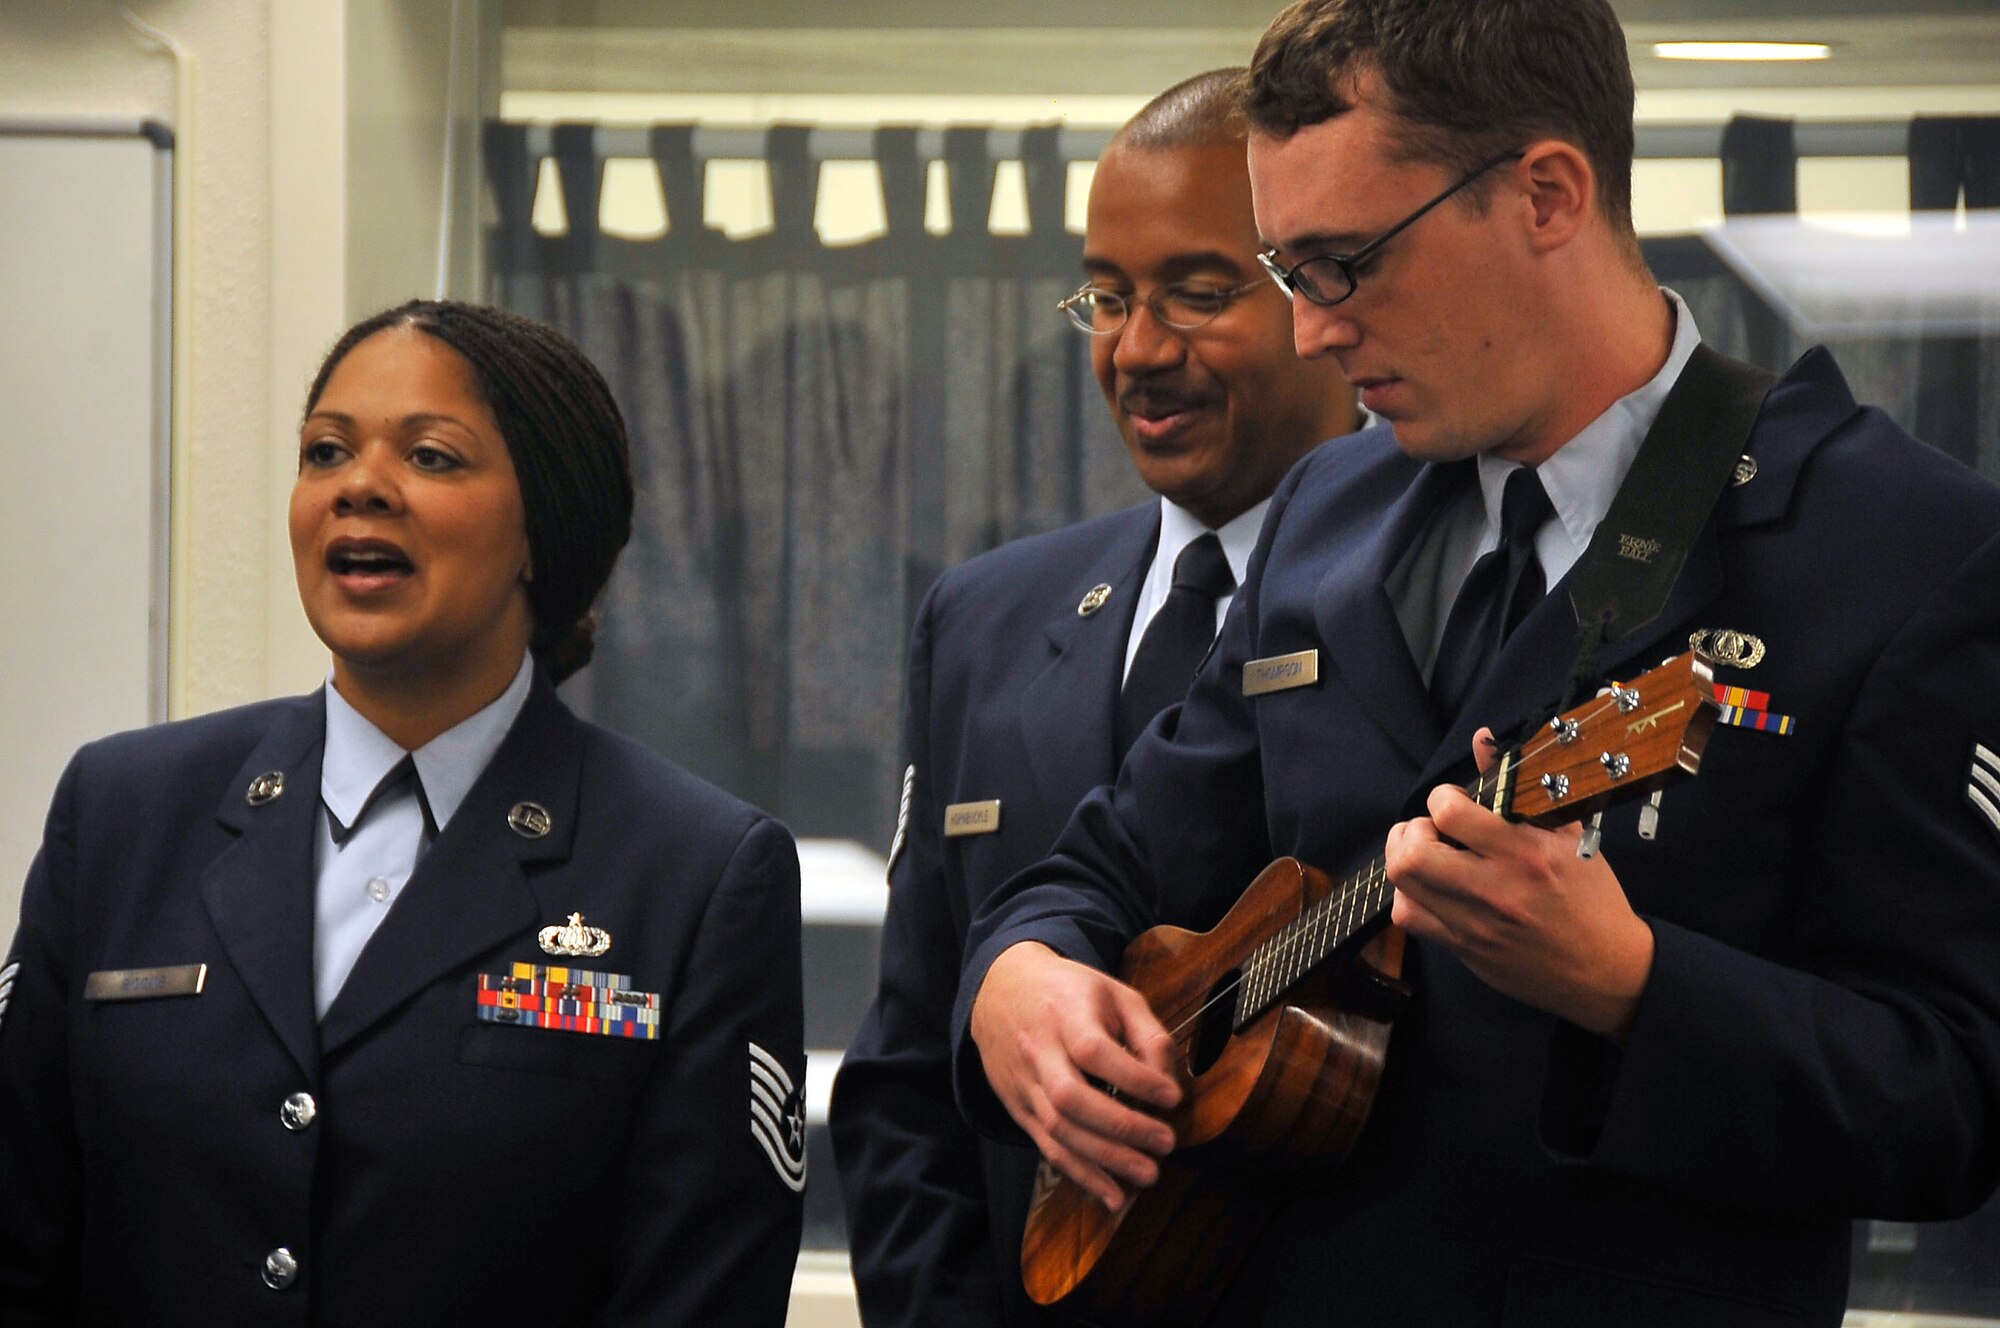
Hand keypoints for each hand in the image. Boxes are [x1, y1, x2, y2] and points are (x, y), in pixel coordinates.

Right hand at [970, 942, 1180, 1210]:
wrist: (1001, 992)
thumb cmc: (1070, 993)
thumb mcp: (1115, 994)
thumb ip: (1149, 1034)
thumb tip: (1168, 1083)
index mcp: (1065, 1013)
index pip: (1094, 1050)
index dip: (1135, 1078)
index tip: (1172, 1096)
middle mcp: (1038, 1050)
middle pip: (1071, 1098)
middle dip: (1122, 1127)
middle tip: (1165, 1143)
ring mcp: (1024, 1083)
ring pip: (1058, 1130)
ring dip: (1105, 1160)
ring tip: (1148, 1173)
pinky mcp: (1018, 1108)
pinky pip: (1047, 1148)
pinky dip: (1081, 1175)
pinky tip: (1112, 1195)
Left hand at [1384, 729, 1654, 1039]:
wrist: (1607, 970)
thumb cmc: (1591, 898)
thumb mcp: (1568, 834)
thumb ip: (1518, 785)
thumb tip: (1481, 738)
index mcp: (1526, 854)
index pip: (1450, 813)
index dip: (1441, 798)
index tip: (1453, 803)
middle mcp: (1496, 889)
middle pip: (1411, 854)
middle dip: (1411, 831)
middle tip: (1431, 831)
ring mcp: (1476, 924)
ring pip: (1403, 884)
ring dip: (1405, 859)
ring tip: (1427, 855)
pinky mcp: (1465, 949)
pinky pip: (1410, 917)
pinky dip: (1410, 895)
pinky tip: (1431, 888)